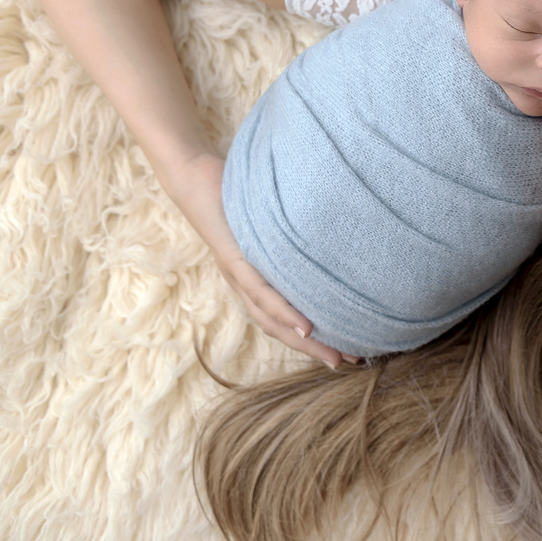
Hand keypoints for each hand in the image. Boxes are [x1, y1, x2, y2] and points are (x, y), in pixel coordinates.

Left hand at [164, 151, 350, 369]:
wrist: (192, 178)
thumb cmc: (233, 195)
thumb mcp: (265, 219)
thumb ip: (285, 231)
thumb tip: (323, 231)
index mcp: (251, 278)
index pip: (282, 317)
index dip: (311, 338)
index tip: (344, 348)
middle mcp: (244, 283)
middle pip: (279, 328)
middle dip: (314, 349)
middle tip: (348, 362)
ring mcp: (239, 274)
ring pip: (271, 319)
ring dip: (304, 342)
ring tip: (333, 355)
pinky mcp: (234, 259)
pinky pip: (261, 291)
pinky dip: (284, 312)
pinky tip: (305, 327)